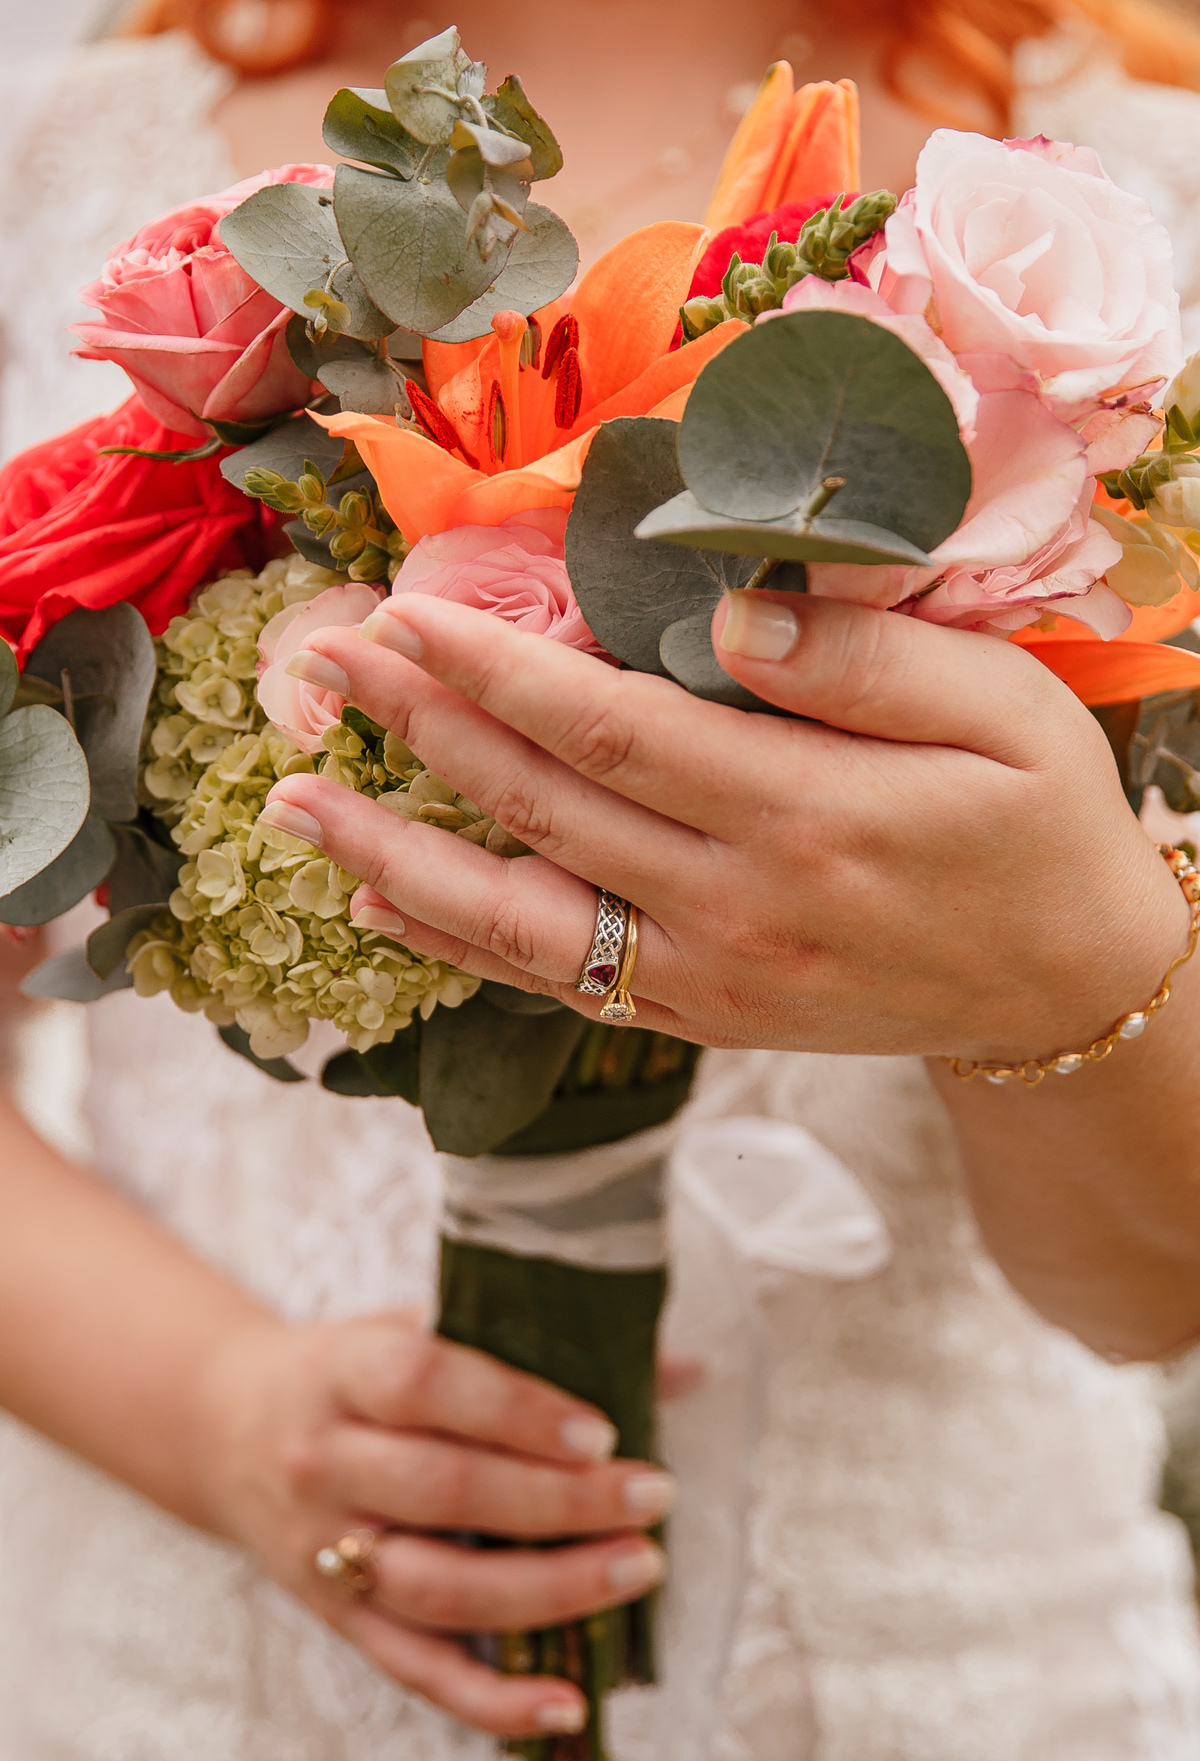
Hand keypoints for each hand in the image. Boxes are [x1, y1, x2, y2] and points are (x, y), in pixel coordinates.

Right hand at [196, 1311, 672, 1736]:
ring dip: (547, 1589)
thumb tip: (678, 1367)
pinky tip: (567, 1702)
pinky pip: (417, 1670)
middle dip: (559, 1501)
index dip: (516, 1409)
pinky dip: (492, 1699)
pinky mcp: (338, 1619)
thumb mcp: (416, 1328)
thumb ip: (532, 1343)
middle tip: (651, 1496)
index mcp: (343, 1372)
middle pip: (445, 1490)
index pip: (426, 1384)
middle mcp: (324, 1463)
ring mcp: (326, 1550)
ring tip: (636, 1568)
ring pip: (438, 1587)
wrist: (227, 1429)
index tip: (600, 1430)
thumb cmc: (353, 1372)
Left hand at [261, 587, 1188, 1064]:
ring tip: (292, 806)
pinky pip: (555, 982)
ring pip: (518, 919)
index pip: (612, 731)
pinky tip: (382, 901)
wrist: (1061, 987)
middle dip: (419, 732)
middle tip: (322, 664)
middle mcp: (737, 908)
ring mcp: (708, 978)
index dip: (494, 673)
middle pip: (542, 811)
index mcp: (807, 815)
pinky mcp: (698, 1018)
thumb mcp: (1004, 715)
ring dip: (393, 856)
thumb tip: (723, 617)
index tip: (404, 616)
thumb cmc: (1036, 825)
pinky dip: (459, 943)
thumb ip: (863, 664)